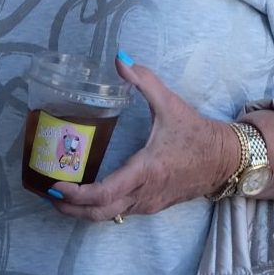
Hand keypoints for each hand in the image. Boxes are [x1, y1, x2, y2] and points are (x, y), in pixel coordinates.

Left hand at [46, 54, 235, 224]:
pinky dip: (99, 208)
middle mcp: (145, 193)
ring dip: (82, 210)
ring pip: (109, 217)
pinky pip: (120, 213)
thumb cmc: (197, 134)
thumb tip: (120, 58)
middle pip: (100, 213)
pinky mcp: (152, 206)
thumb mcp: (170, 104)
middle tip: (47, 194)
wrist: (226, 160)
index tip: (57, 186)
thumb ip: (145, 81)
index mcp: (147, 170)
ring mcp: (148, 204)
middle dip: (70, 207)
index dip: (78, 194)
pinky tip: (86, 195)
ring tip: (59, 196)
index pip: (106, 193)